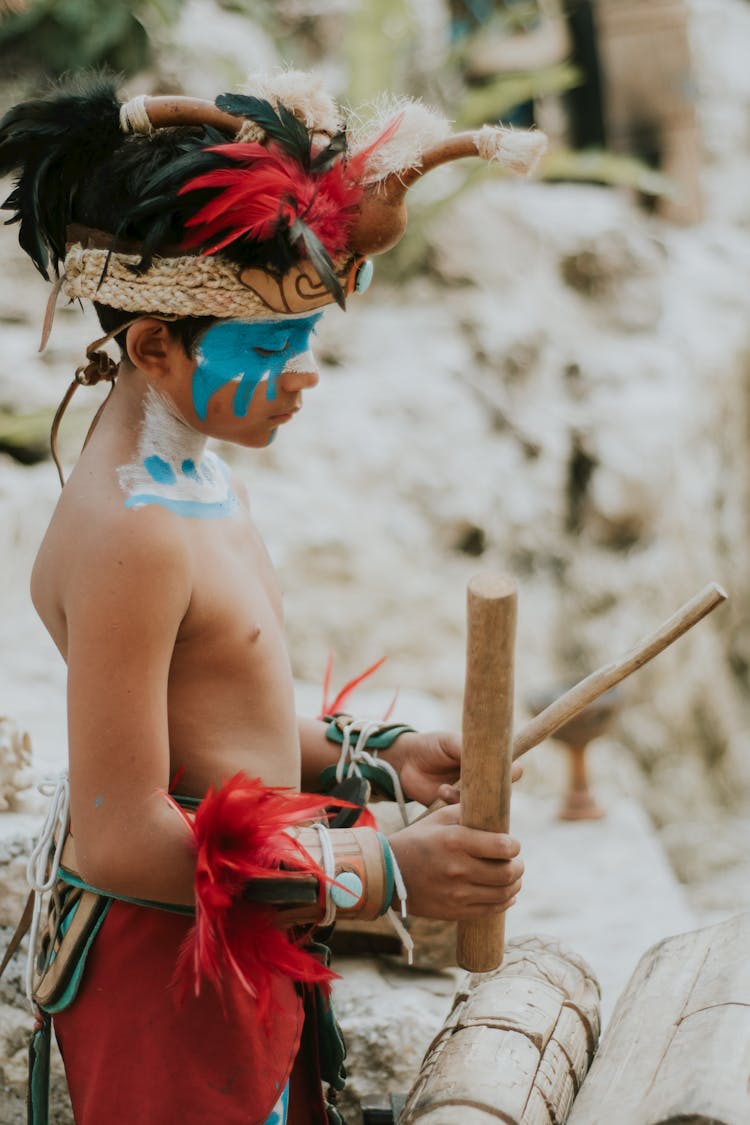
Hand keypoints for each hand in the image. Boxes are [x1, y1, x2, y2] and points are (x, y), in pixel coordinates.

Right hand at [388, 803, 522, 919]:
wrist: (388, 874)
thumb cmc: (417, 841)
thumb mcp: (438, 819)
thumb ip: (467, 813)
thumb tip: (494, 814)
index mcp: (456, 841)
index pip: (503, 846)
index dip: (514, 845)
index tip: (513, 844)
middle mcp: (459, 868)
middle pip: (507, 873)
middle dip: (518, 866)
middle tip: (516, 862)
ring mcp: (458, 893)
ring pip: (503, 893)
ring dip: (515, 884)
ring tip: (513, 877)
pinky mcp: (456, 911)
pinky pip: (491, 910)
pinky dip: (505, 901)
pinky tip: (507, 894)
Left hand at [394, 730, 522, 806]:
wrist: (404, 761)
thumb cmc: (431, 746)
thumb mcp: (450, 742)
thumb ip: (470, 749)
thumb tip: (494, 755)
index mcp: (484, 764)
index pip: (507, 772)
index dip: (512, 774)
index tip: (513, 772)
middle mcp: (479, 784)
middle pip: (497, 795)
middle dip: (493, 795)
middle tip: (483, 789)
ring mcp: (466, 798)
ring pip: (480, 807)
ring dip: (468, 798)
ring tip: (449, 787)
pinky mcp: (451, 810)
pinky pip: (461, 814)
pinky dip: (453, 802)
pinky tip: (441, 790)